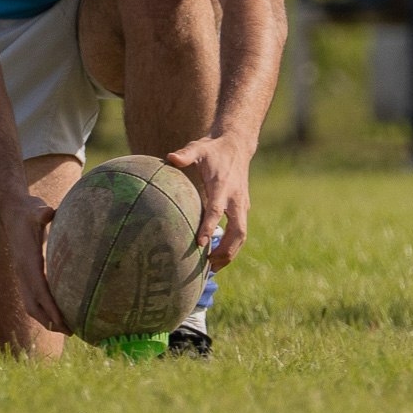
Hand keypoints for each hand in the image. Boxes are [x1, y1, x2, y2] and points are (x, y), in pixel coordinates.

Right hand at [2, 195, 65, 333]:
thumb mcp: (35, 209)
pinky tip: (59, 314)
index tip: (61, 320)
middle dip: (49, 320)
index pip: (38, 288)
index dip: (49, 306)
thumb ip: (41, 212)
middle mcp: (22, 272)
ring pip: (30, 304)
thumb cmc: (28, 212)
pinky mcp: (25, 275)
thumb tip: (48, 212)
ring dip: (46, 319)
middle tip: (71, 331)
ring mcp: (22, 275)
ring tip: (68, 329)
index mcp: (26, 260)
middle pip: (32, 304)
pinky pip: (33, 298)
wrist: (12, 212)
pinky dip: (44, 310)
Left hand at [165, 134, 253, 271]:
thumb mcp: (198, 147)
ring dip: (230, 253)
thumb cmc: (213, 148)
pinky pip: (240, 231)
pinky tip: (217, 257)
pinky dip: (232, 246)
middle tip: (209, 266)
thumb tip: (170, 157)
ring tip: (213, 268)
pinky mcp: (242, 207)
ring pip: (242, 235)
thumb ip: (185, 154)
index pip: (217, 210)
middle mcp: (236, 198)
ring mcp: (242, 204)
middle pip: (238, 231)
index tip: (200, 244)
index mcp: (223, 186)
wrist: (237, 144)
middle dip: (226, 251)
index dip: (209, 227)